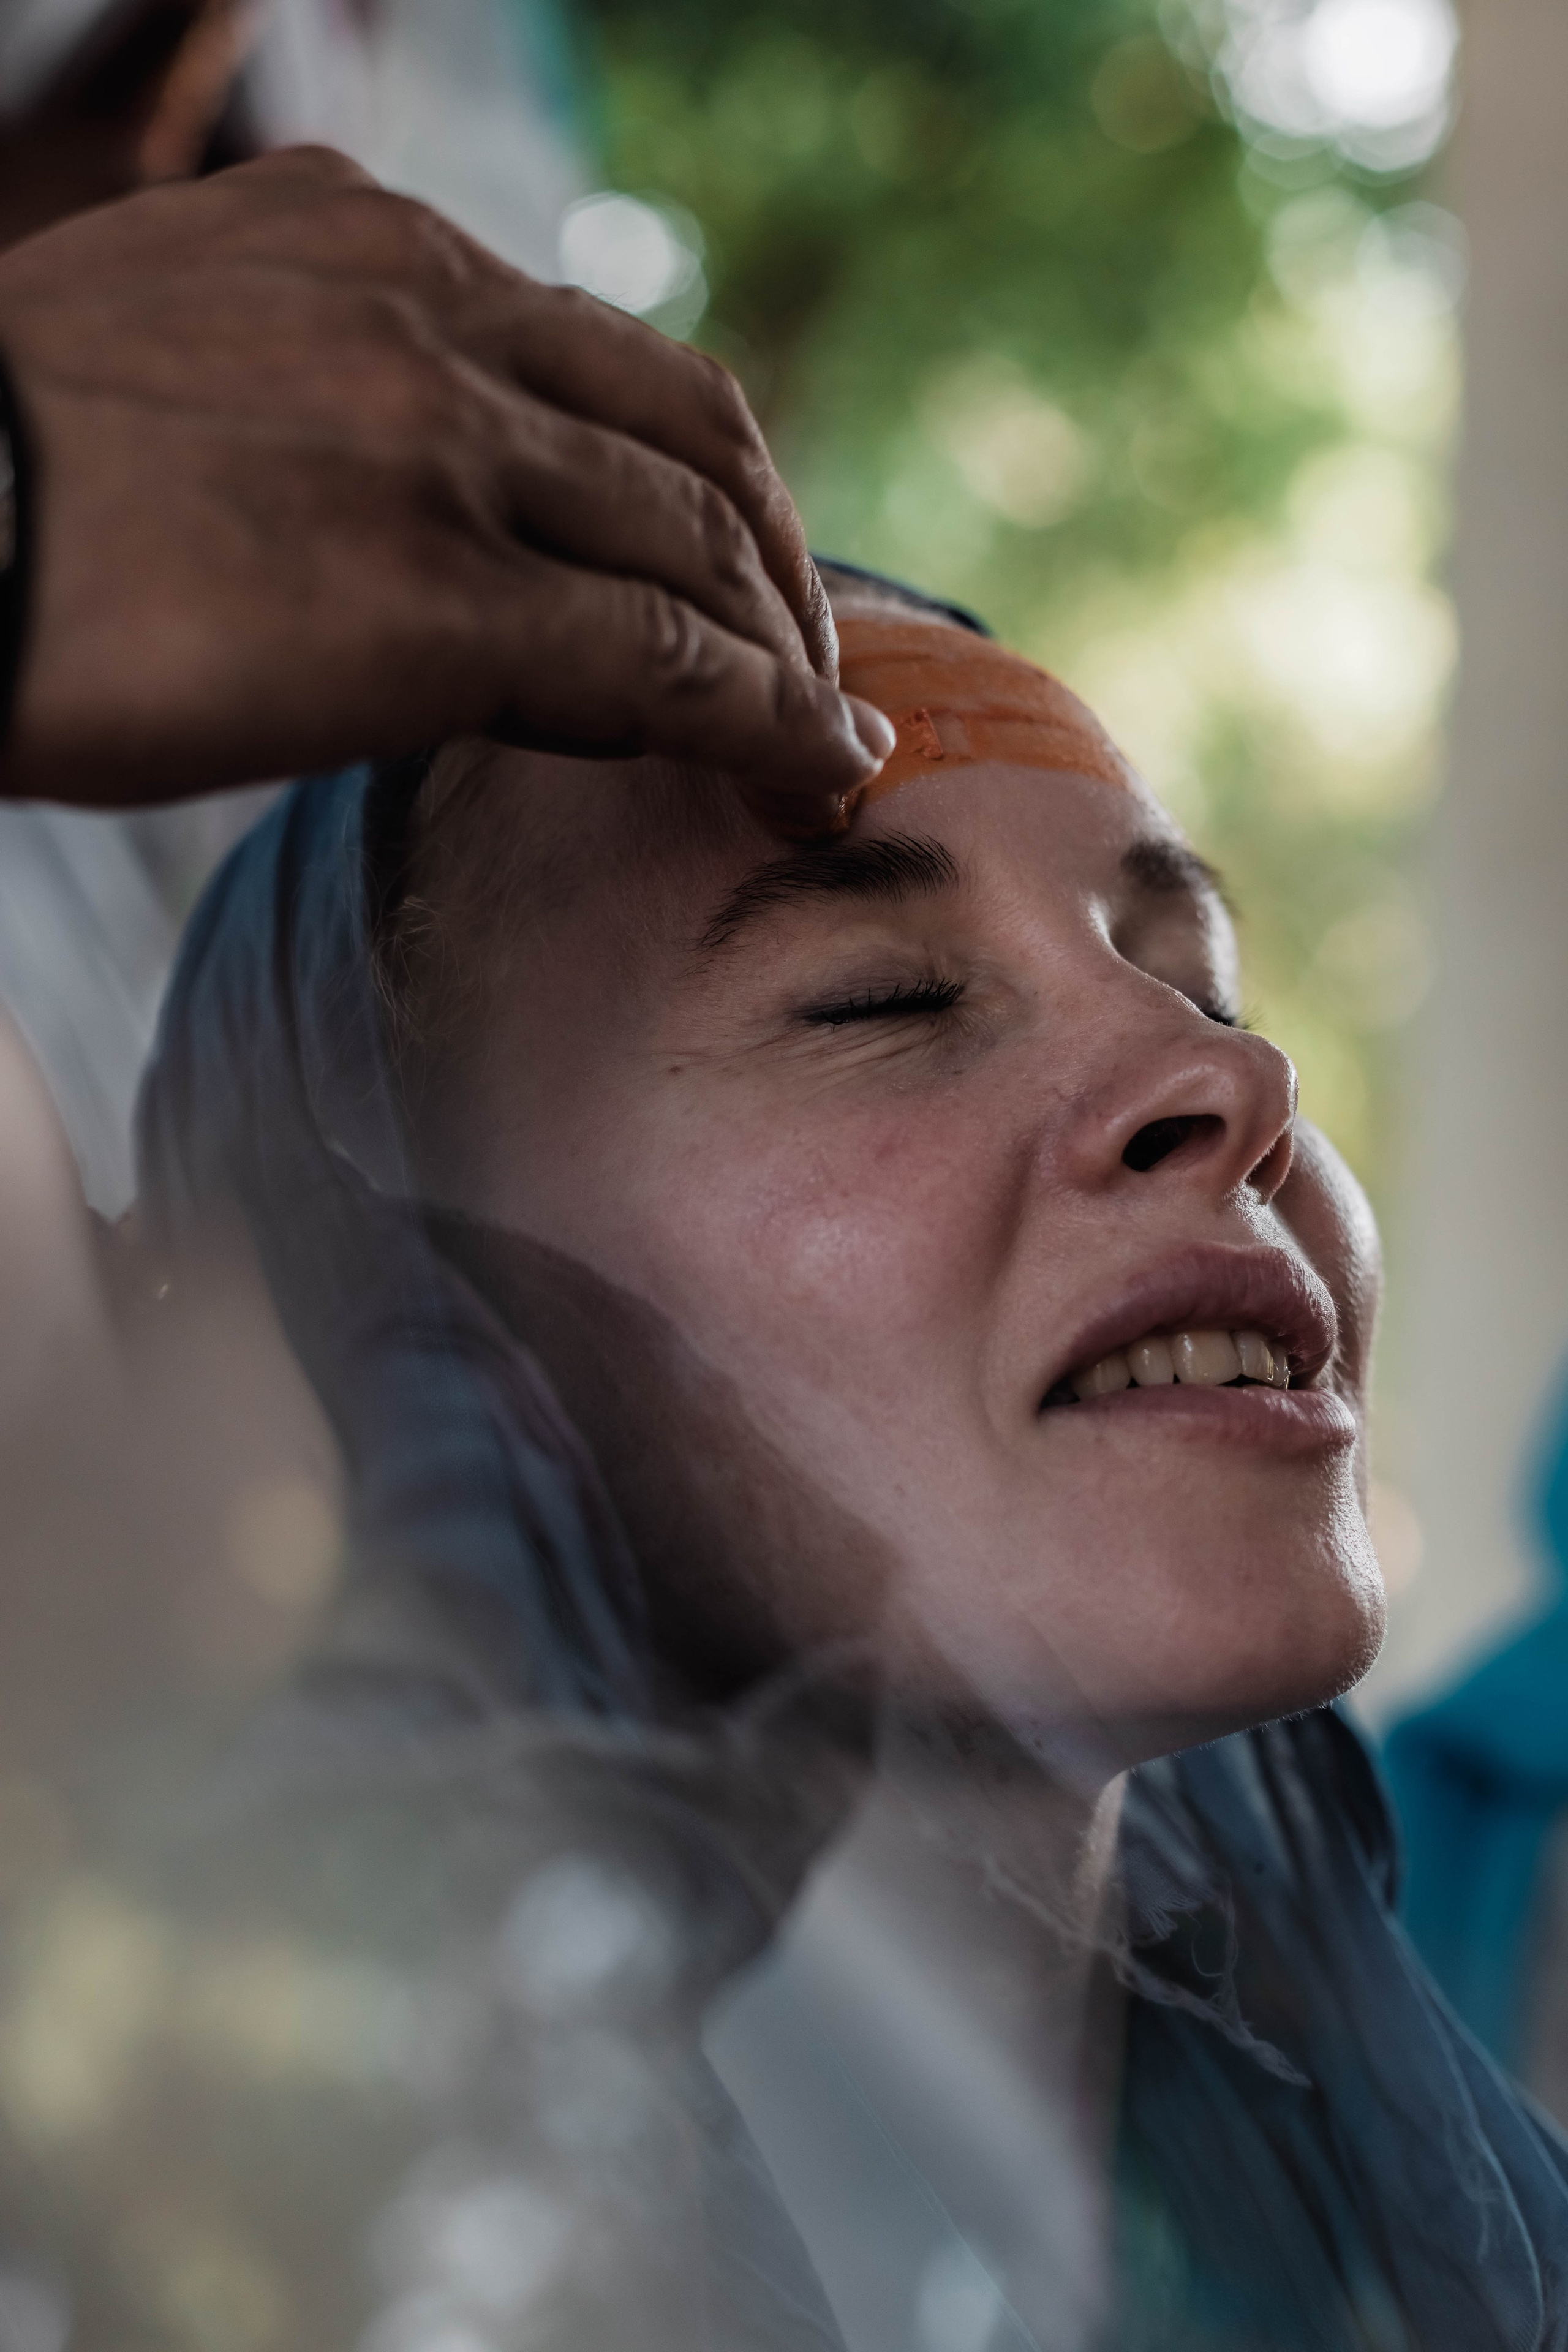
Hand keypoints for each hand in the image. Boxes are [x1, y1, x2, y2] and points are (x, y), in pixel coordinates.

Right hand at [0, 148, 893, 832]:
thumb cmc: (1, 481)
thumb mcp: (183, 366)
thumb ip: (322, 395)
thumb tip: (405, 518)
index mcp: (364, 240)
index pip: (600, 352)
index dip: (702, 472)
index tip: (730, 567)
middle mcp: (430, 314)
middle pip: (692, 436)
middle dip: (775, 563)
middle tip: (807, 666)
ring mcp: (444, 449)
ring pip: (698, 550)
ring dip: (788, 657)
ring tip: (821, 747)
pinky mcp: (439, 596)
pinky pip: (668, 664)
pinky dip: (771, 725)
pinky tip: (815, 779)